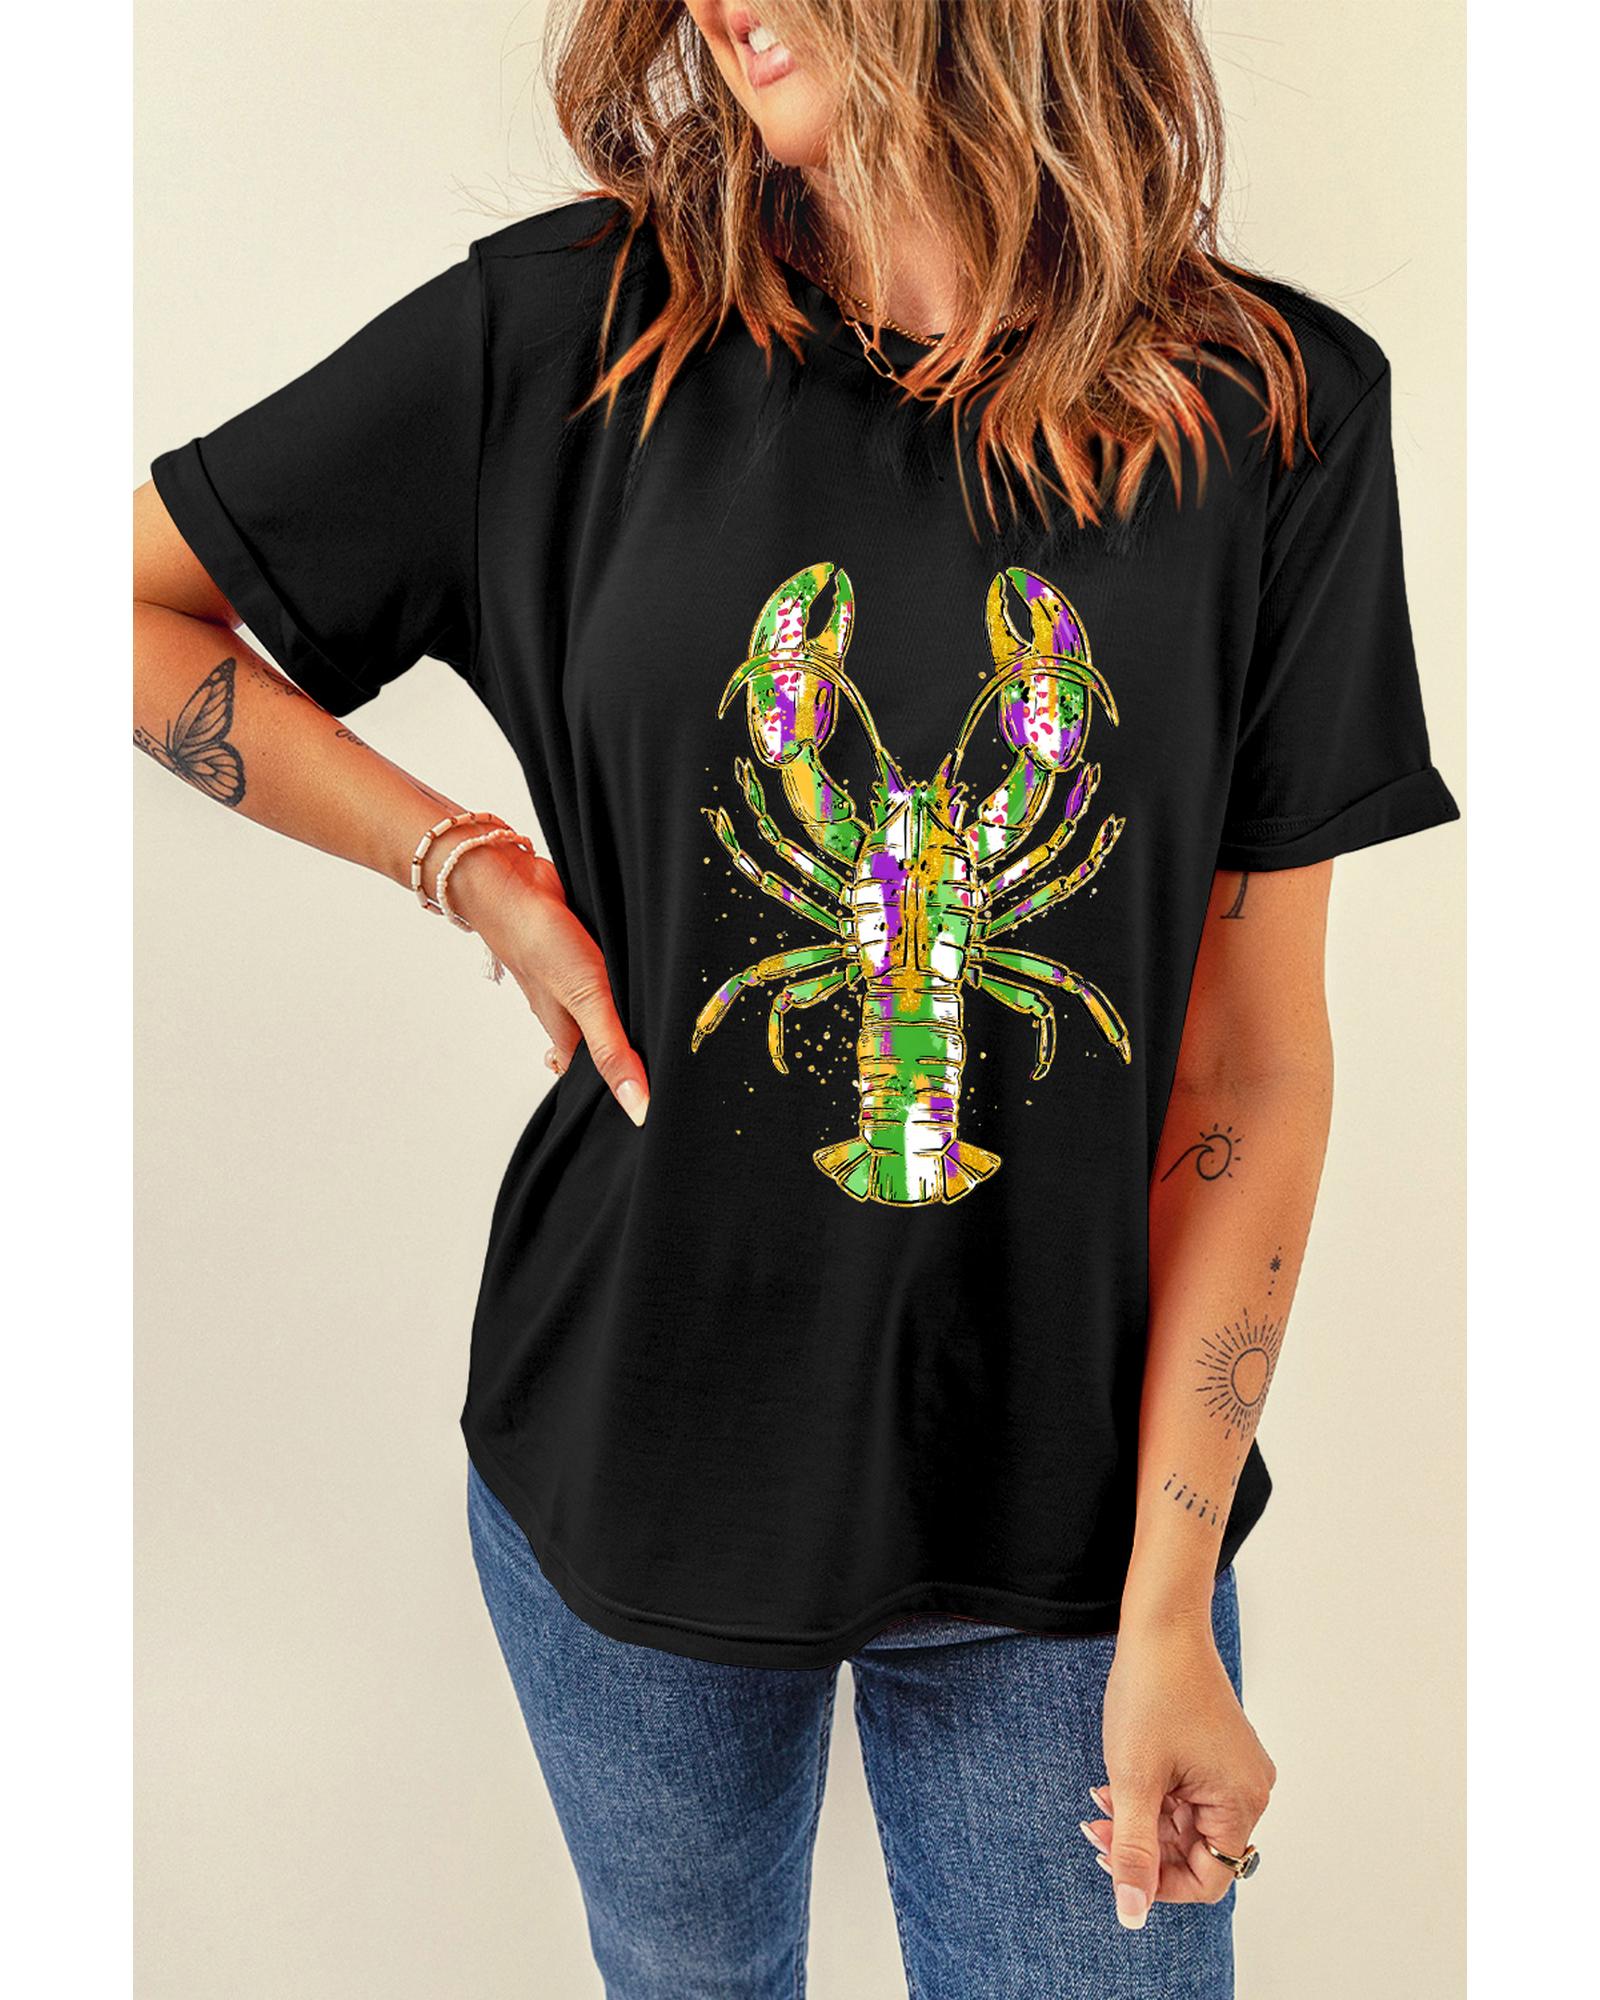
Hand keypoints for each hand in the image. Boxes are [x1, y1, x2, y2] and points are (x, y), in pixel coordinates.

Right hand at [445, 839, 649, 1125]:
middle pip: (610, 1044)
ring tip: (677, 1030)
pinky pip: (612, 975)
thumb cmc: (539, 943)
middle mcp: (574, 1012)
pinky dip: (630, 980)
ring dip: (636, 1015)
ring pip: (612, 1009)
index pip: (602, 1078)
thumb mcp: (585, 1000)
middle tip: (680, 1072)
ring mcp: (579, 981)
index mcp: (570, 1036)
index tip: (665, 1111)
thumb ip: (612, 1051)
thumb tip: (638, 1109)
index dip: (630, 1093)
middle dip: (638, 1057)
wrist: (509, 880)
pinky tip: (653, 979)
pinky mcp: (588, 950)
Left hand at [1086, 1609, 1274, 1929]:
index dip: (1158, 1882)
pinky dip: (1154, 1794)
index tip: (1113, 1860)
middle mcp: (1250, 1789)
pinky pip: (1188, 1793)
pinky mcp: (1219, 1751)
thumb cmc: (1152, 1694)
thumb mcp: (1134, 1781)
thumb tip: (1131, 1915)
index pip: (1208, 1878)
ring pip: (1187, 1821)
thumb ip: (1134, 1852)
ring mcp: (1235, 1768)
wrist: (1161, 1625)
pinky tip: (1120, 1780)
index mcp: (1242, 1802)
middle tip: (1095, 1825)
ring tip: (1101, 1799)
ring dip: (1143, 1818)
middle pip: (1196, 1849)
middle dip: (1143, 1843)